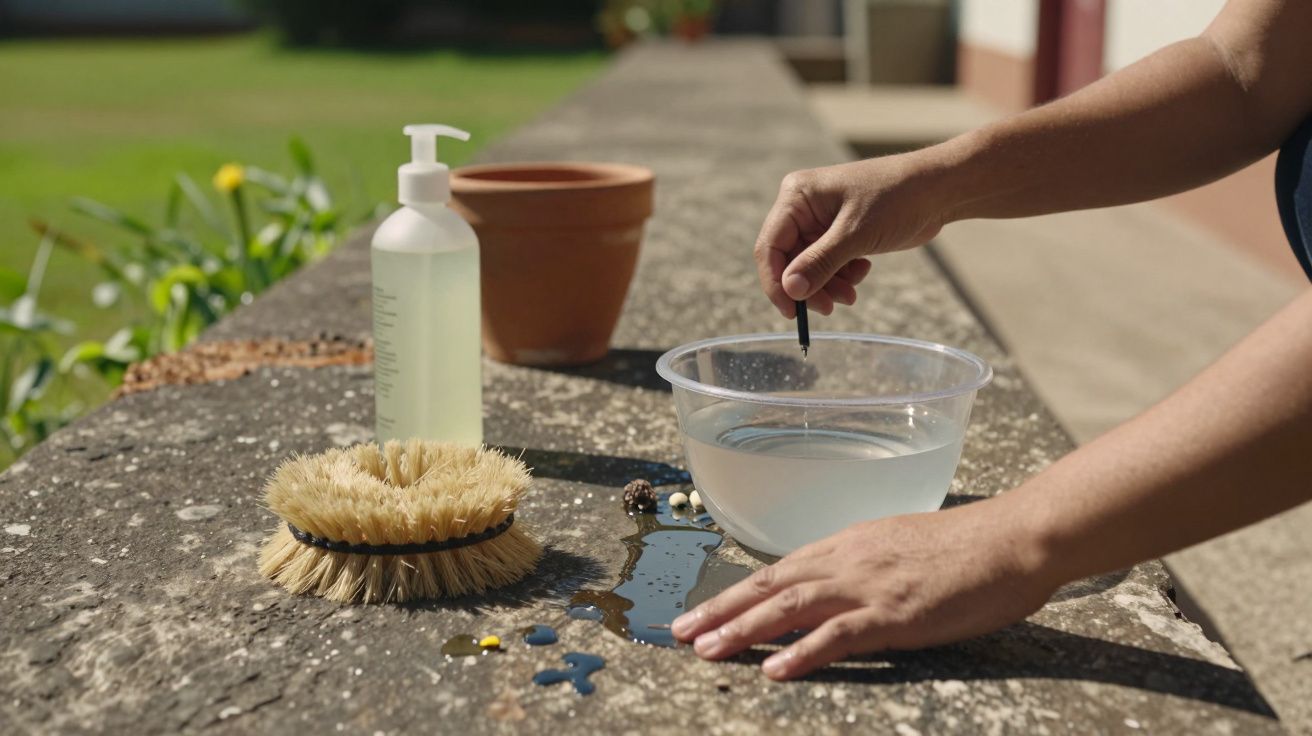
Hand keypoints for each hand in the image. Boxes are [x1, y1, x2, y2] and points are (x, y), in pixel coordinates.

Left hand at [670, 501, 1056, 679]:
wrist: (1015, 538)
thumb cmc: (968, 547)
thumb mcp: (900, 546)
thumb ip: (863, 564)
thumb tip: (833, 585)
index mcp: (848, 544)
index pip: (778, 571)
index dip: (735, 593)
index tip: (702, 611)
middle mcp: (848, 560)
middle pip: (770, 586)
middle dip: (721, 610)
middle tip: (679, 632)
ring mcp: (869, 586)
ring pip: (791, 607)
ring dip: (743, 629)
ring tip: (706, 649)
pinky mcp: (897, 613)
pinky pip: (839, 635)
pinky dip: (802, 652)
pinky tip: (773, 669)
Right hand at [755, 155, 947, 316]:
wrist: (939, 189)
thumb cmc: (897, 199)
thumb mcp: (855, 234)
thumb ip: (819, 263)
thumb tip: (790, 291)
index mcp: (797, 196)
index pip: (771, 246)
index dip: (776, 283)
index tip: (792, 312)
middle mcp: (803, 207)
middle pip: (789, 260)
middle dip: (809, 286)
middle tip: (829, 309)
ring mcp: (821, 221)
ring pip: (809, 267)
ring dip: (828, 285)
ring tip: (851, 295)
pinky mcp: (840, 232)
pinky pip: (828, 264)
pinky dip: (841, 276)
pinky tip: (863, 271)